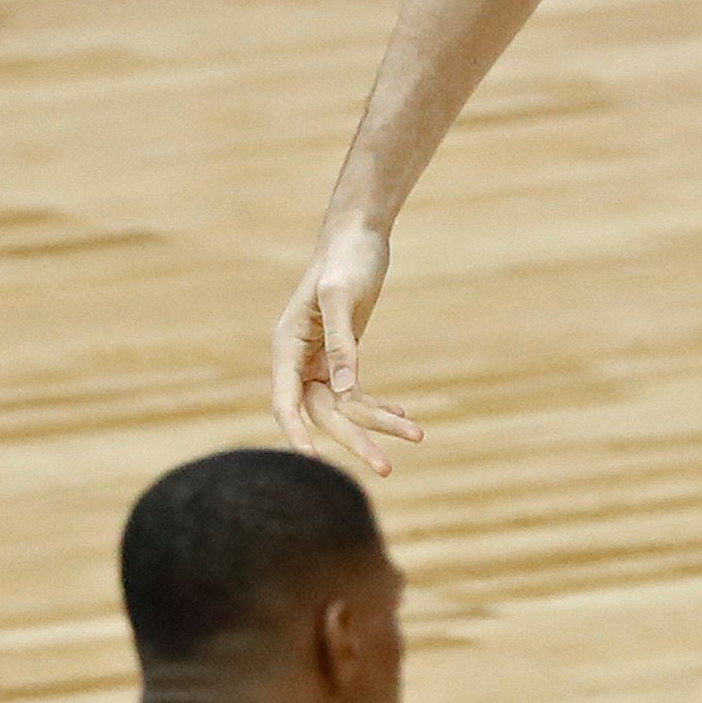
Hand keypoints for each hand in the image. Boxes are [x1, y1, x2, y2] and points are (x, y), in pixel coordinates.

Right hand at [271, 221, 422, 475]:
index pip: (285, 402)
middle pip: (322, 414)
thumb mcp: (342, 297)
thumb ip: (340, 344)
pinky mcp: (342, 357)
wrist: (358, 235)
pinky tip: (405, 417)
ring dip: (378, 424)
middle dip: (354, 440)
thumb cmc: (346, 260)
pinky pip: (356, 394)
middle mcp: (299, 360)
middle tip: (385, 468)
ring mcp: (319, 362)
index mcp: (287, 346)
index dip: (296, 434)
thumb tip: (343, 391)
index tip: (314, 462)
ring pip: (344, 408)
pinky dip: (381, 406)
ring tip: (416, 436)